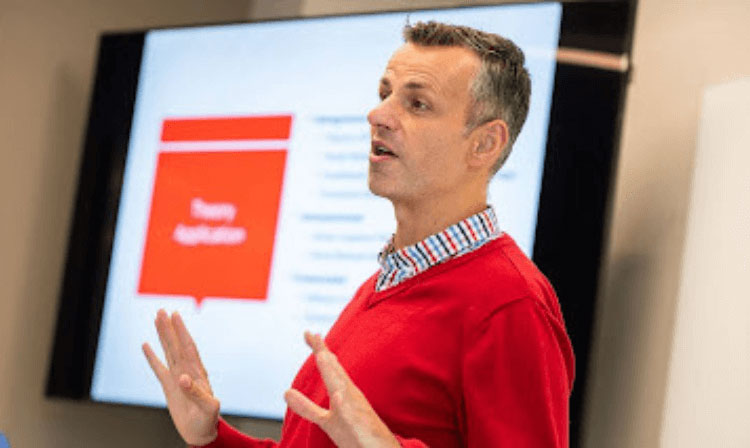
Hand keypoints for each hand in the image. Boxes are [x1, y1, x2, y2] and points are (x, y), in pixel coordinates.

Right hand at [142, 309, 219, 445]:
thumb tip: (183, 378)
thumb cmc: (208, 420)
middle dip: (170, 328)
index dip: (182, 332)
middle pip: (177, 345)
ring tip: (157, 319)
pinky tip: (146, 345)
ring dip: (163, 336)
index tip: (175, 316)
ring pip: (168, 352)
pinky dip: (152, 357)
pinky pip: (159, 368)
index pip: (188, 348)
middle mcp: (187, 371)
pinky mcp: (169, 386)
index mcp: (198, 373)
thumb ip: (196, 392)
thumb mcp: (208, 407)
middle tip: (162, 311)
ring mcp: (177, 377)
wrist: (201, 431)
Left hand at [284, 332, 399, 447]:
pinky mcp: (362, 427)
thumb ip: (307, 407)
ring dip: (334, 372)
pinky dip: (345, 404)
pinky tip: (337, 395)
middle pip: (336, 372)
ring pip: (344, 388)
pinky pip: (353, 415)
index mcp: (342, 393)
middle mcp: (351, 397)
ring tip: (322, 355)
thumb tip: (286, 392)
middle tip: (312, 334)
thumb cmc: (356, 434)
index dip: (319, 350)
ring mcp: (357, 411)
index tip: (308, 334)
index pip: (330, 368)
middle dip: (324, 353)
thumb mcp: (327, 420)